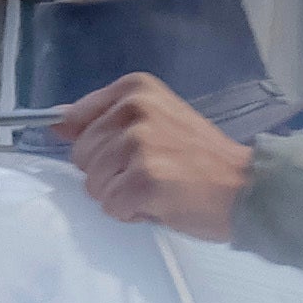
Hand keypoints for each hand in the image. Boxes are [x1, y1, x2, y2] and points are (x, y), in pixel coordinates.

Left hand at [61, 73, 253, 240]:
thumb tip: (56, 123)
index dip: (94, 147)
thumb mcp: (155, 120)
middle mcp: (134, 109)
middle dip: (108, 174)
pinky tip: (160, 203)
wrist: (246, 187)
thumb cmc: (200, 160)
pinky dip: (132, 214)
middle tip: (149, 174)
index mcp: (134, 89)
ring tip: (157, 188)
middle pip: (80, 156)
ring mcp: (138, 144)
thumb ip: (107, 119)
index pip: (74, 120)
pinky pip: (111, 206)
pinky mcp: (144, 179)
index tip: (121, 156)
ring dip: (120, 196)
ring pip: (93, 184)